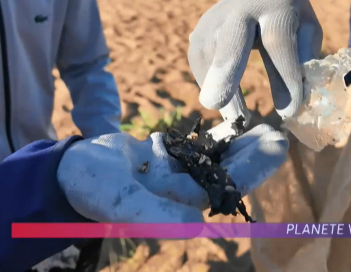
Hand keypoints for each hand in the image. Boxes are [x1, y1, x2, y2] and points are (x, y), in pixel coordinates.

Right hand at [57, 124, 288, 220]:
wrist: (70, 171)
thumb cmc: (92, 189)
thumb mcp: (121, 202)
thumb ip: (155, 215)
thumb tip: (196, 224)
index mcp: (177, 206)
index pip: (223, 188)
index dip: (252, 169)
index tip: (276, 147)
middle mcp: (180, 193)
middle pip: (225, 173)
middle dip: (253, 156)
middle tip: (280, 134)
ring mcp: (172, 175)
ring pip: (213, 159)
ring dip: (238, 145)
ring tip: (263, 127)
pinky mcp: (163, 159)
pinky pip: (194, 147)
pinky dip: (212, 136)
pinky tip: (230, 125)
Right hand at [188, 0, 321, 119]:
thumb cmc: (289, 16)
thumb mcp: (308, 30)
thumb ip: (304, 59)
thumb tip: (295, 103)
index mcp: (276, 7)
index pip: (278, 42)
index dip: (283, 77)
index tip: (289, 112)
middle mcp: (241, 8)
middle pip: (231, 39)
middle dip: (223, 71)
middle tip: (214, 103)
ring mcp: (214, 18)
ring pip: (208, 54)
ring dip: (216, 89)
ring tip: (233, 118)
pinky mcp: (199, 30)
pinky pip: (198, 60)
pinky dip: (207, 82)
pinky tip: (222, 100)